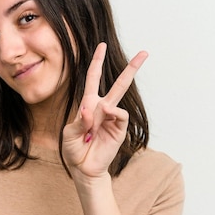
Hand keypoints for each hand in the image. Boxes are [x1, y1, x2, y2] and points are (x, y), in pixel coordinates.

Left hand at [62, 42, 147, 177]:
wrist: (83, 168)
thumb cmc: (74, 150)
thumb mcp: (69, 134)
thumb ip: (80, 120)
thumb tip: (92, 109)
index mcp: (88, 105)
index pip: (93, 78)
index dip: (97, 62)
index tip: (102, 46)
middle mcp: (103, 108)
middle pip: (119, 84)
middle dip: (132, 68)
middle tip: (144, 53)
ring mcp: (113, 118)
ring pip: (119, 98)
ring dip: (103, 108)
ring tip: (90, 128)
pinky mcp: (119, 129)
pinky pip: (119, 115)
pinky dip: (111, 114)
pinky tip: (101, 122)